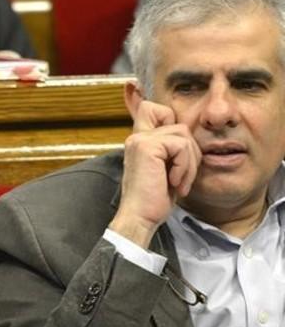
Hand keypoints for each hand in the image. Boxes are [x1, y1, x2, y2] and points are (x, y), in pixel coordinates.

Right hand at [110, 100, 201, 247]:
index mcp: (139, 141)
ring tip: (177, 181)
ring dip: (189, 162)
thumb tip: (186, 139)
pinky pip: (181, 145)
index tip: (166, 139)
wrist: (139, 219)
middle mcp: (136, 137)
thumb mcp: (166, 171)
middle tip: (180, 173)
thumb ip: (172, 152)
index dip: (166, 115)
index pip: (150, 108)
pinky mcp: (147, 147)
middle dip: (189, 148)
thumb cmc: (153, 201)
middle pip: (176, 121)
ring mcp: (140, 141)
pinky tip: (173, 182)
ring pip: (183, 134)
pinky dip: (184, 166)